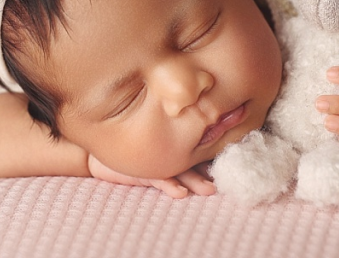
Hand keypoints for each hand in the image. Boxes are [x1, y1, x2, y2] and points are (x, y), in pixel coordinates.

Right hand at [86, 154, 215, 198]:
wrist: (102, 151)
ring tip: (209, 190)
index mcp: (177, 144)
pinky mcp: (142, 169)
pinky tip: (180, 193)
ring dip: (195, 180)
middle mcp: (169, 150)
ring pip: (180, 169)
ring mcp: (156, 159)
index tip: (235, 159)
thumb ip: (183, 148)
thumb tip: (209, 159)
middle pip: (195, 159)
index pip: (200, 148)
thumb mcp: (162, 152)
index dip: (217, 152)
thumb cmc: (136, 151)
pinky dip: (170, 185)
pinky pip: (158, 178)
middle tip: (228, 176)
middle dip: (212, 169)